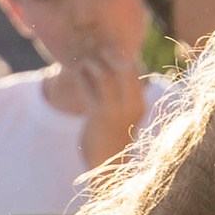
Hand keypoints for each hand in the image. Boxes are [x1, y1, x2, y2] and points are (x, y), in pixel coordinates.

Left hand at [65, 43, 149, 173]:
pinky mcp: (97, 115)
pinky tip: (76, 70)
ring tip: (83, 60)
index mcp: (139, 103)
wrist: (107, 167)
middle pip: (124, 66)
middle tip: (97, 49)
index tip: (109, 47)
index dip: (122, 53)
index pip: (136, 68)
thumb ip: (123, 94)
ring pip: (105, 74)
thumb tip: (116, 69)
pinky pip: (87, 86)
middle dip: (109, 53)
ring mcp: (115, 110)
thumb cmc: (114, 138)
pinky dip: (80, 74)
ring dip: (91, 63)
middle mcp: (131, 105)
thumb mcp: (125, 115)